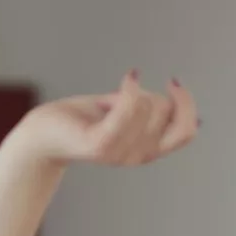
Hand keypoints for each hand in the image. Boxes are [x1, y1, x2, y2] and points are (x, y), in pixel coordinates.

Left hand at [13, 73, 198, 169]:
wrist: (39, 135)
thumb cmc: (81, 120)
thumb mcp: (127, 114)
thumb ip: (154, 113)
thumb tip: (195, 116)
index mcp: (145, 151)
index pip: (185, 132)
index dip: (187, 104)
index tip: (172, 82)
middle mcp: (134, 157)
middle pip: (166, 112)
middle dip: (151, 93)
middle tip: (124, 95)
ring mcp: (117, 153)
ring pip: (148, 107)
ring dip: (134, 91)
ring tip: (110, 98)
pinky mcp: (99, 145)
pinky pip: (129, 108)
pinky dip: (130, 89)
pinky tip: (128, 78)